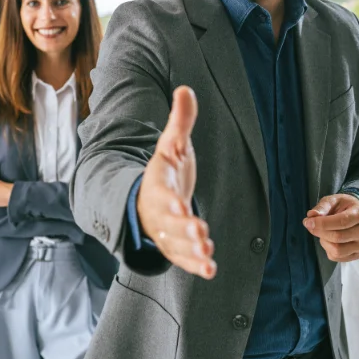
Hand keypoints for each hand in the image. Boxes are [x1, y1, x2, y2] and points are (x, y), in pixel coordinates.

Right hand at [137, 86, 215, 279]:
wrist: (148, 200)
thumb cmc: (165, 172)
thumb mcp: (173, 145)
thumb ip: (180, 121)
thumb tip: (186, 88)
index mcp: (157, 185)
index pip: (161, 193)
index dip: (170, 200)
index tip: (181, 205)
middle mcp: (159, 211)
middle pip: (169, 222)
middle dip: (184, 229)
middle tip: (200, 233)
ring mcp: (165, 232)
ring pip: (175, 244)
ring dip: (191, 250)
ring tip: (207, 255)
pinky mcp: (174, 247)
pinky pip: (182, 259)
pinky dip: (194, 265)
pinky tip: (210, 269)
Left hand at [302, 194, 358, 262]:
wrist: (354, 214)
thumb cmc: (343, 206)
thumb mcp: (333, 200)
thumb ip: (322, 207)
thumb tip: (312, 215)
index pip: (342, 222)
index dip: (323, 223)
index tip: (308, 222)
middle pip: (338, 237)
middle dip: (320, 232)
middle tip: (310, 225)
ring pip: (337, 250)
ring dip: (324, 242)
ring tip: (323, 232)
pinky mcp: (357, 254)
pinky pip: (337, 258)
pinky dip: (328, 250)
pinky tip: (328, 240)